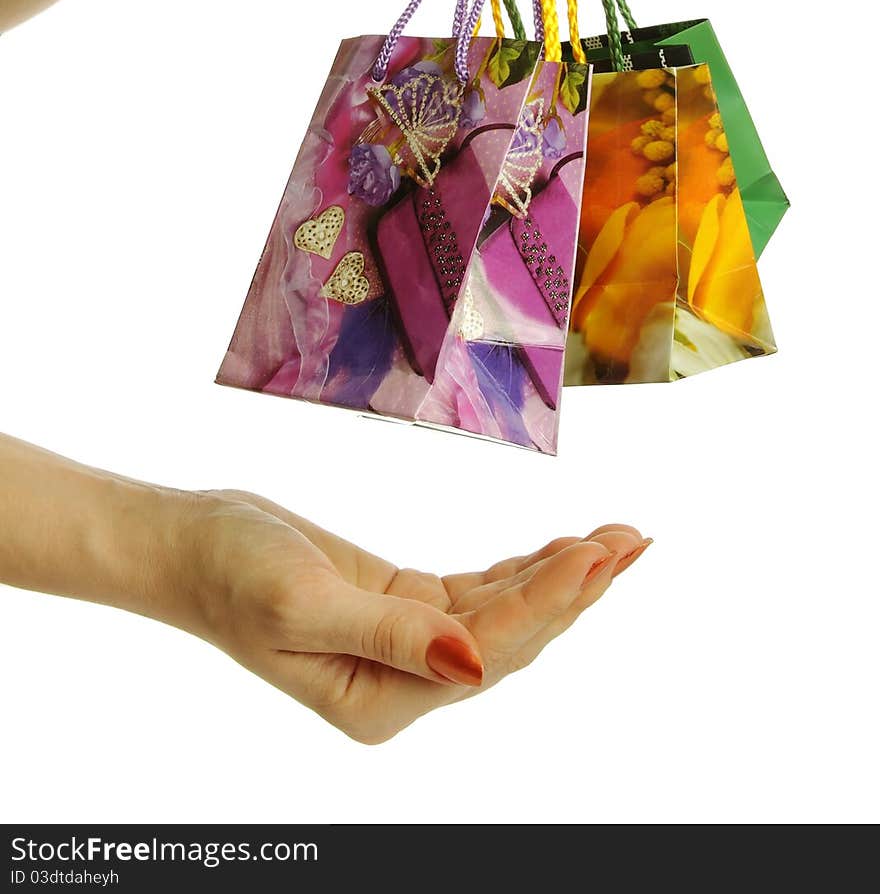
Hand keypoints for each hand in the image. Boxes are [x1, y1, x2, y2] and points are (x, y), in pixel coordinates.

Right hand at [175, 489, 648, 743]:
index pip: (486, 650)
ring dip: (561, 575)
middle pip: (511, 636)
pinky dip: (522, 568)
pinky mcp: (403, 605)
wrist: (191, 547)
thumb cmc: (230, 574)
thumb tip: (473, 664)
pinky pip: (478, 591)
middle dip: (575, 589)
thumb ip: (391, 635)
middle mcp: (403, 683)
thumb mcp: (304, 604)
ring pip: (503, 611)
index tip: (596, 555)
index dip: (546, 601)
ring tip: (619, 537)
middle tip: (633, 541)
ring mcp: (406, 643)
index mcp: (380, 700)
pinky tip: (563, 548)